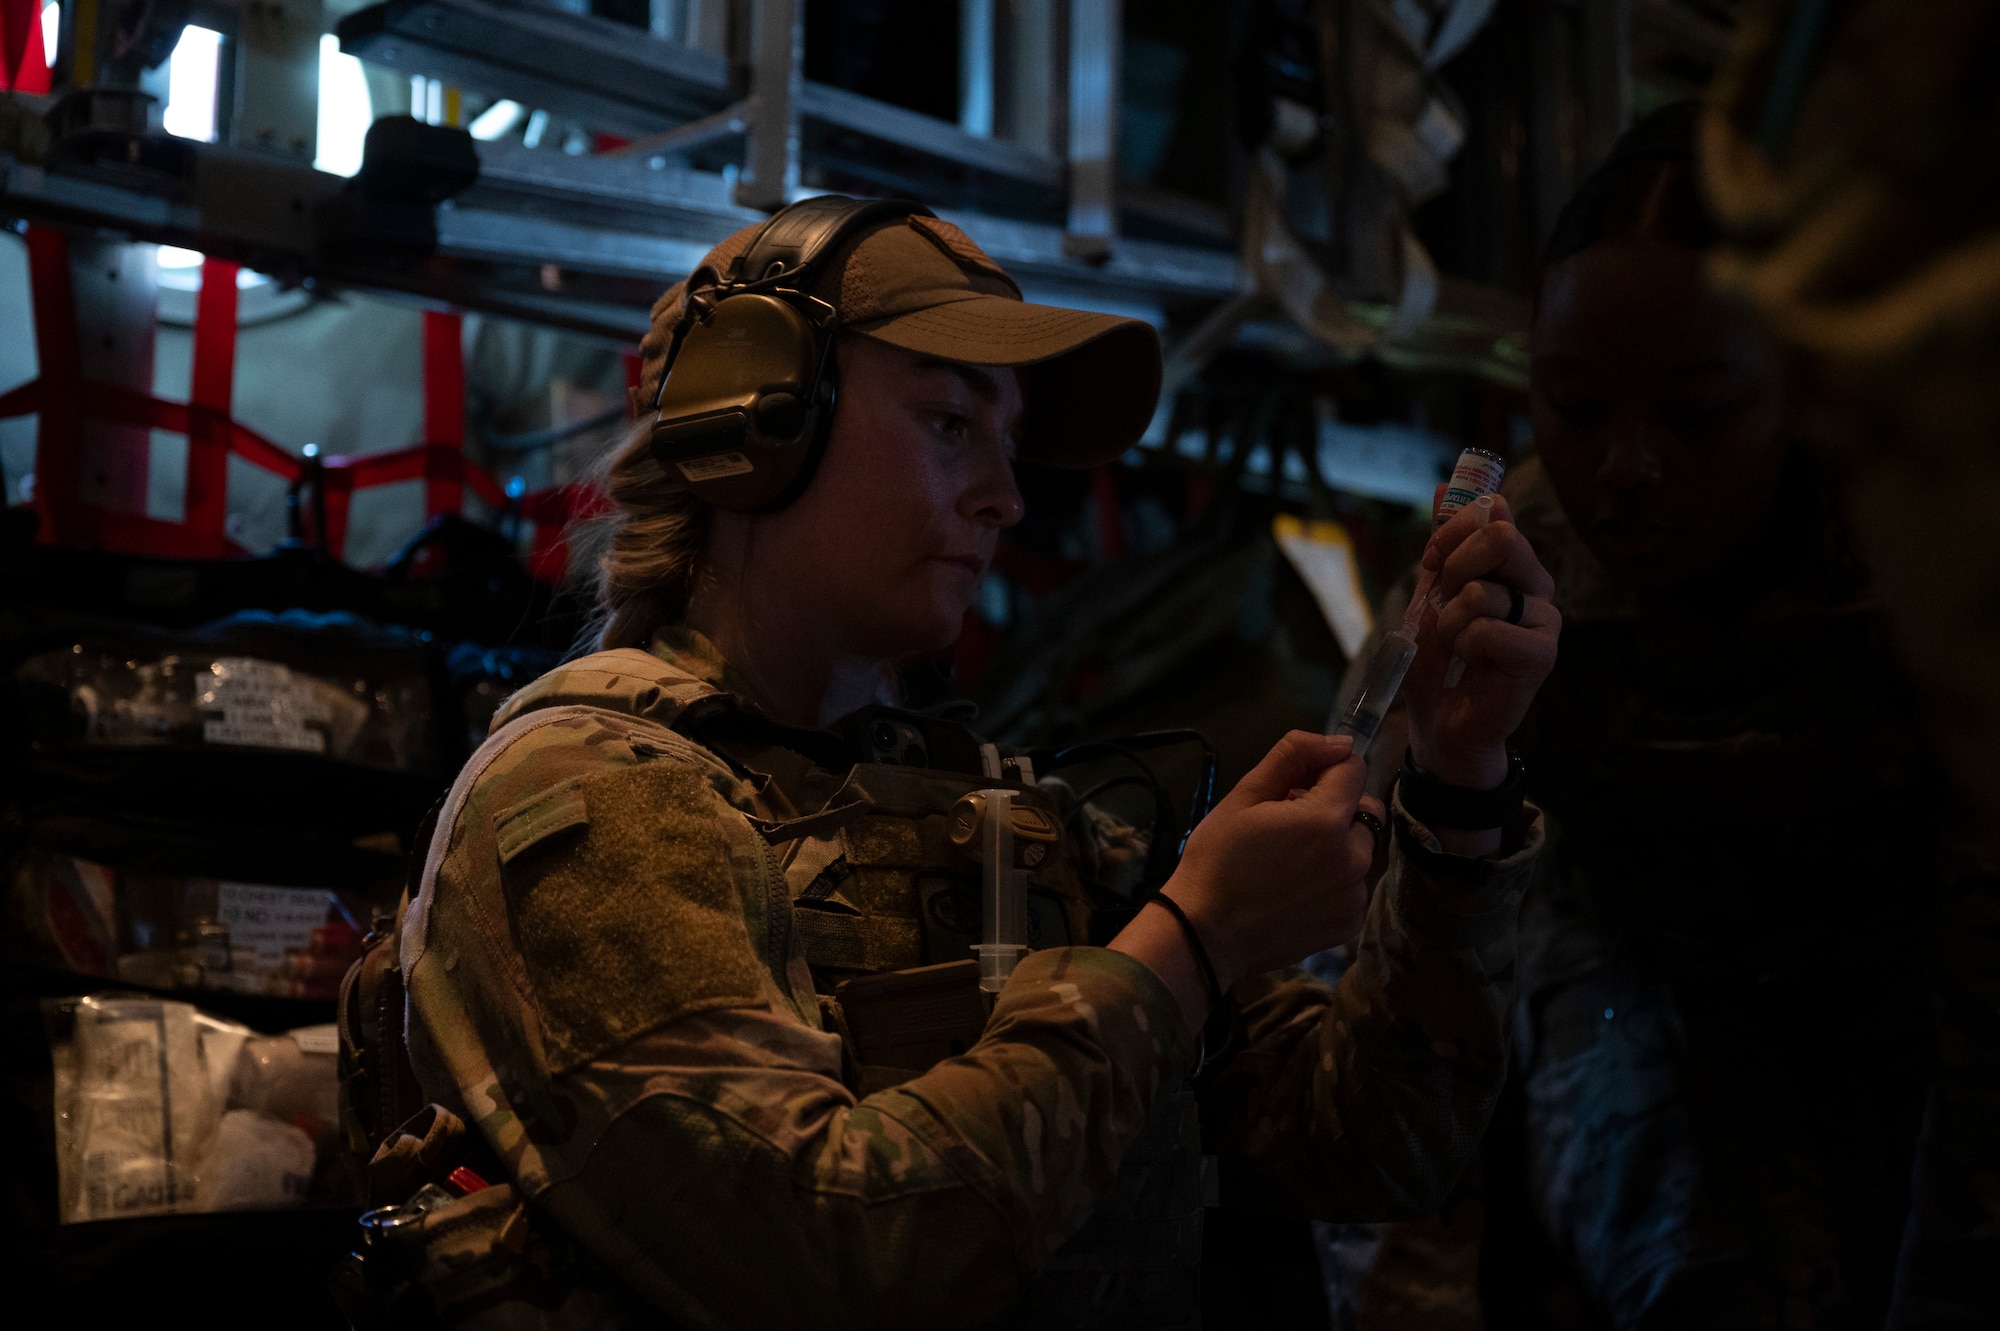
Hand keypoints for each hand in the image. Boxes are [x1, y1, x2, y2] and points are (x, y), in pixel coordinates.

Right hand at [1110, 732, 1380, 1028]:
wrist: (1205, 934)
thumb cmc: (1216, 860)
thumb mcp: (1243, 796)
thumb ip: (1293, 756)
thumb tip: (1340, 742)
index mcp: (1326, 819)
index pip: (1354, 768)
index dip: (1324, 769)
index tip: (1294, 788)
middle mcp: (1353, 856)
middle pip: (1361, 810)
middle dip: (1332, 810)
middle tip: (1286, 829)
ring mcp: (1355, 894)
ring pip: (1358, 850)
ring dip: (1335, 847)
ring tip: (1289, 865)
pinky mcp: (1350, 922)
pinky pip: (1353, 887)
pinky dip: (1333, 883)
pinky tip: (1296, 893)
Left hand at [1403, 492, 1558, 790]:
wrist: (1442, 721)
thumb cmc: (1438, 659)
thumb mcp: (1430, 593)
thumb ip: (1442, 544)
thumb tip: (1444, 486)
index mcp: (1514, 564)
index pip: (1491, 513)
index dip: (1450, 533)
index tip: (1432, 563)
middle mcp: (1536, 584)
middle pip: (1500, 536)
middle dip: (1453, 569)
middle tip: (1445, 605)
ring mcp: (1544, 619)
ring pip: (1483, 590)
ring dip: (1450, 621)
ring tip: (1459, 645)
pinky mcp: (1543, 654)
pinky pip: (1487, 630)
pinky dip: (1464, 646)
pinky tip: (1474, 664)